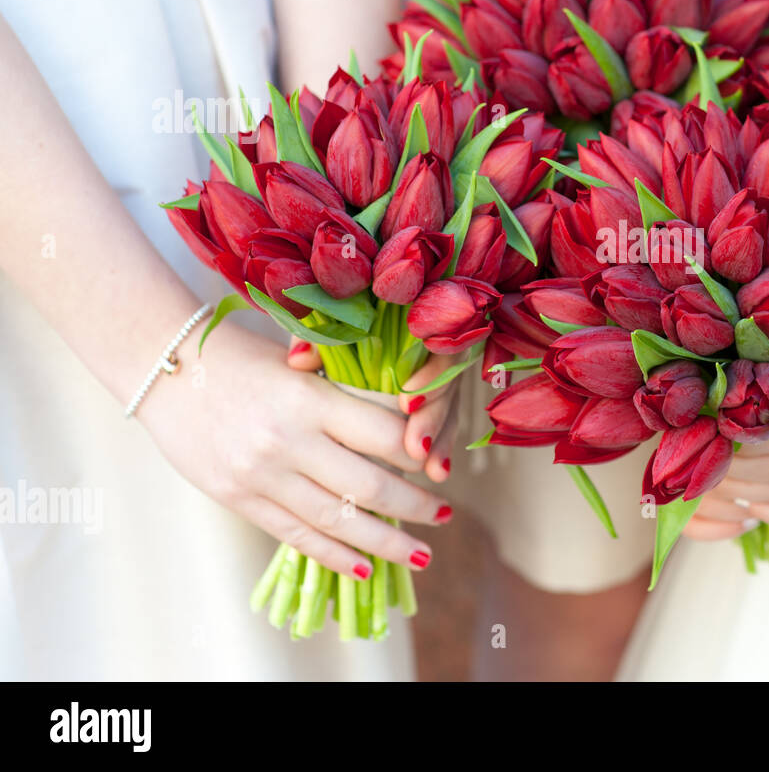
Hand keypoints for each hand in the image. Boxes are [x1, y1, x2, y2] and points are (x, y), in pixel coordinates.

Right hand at [139, 324, 453, 579]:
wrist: (166, 370)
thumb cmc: (242, 357)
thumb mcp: (301, 361)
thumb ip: (347, 392)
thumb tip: (409, 423)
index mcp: (310, 398)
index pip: (384, 434)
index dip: (419, 452)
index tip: (440, 463)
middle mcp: (289, 441)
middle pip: (370, 486)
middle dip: (416, 506)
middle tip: (446, 515)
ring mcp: (262, 475)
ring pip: (338, 521)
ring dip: (386, 542)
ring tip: (421, 554)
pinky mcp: (240, 499)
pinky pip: (297, 535)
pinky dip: (335, 555)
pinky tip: (364, 567)